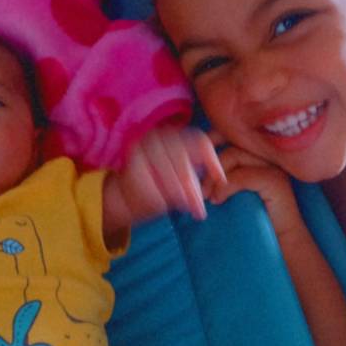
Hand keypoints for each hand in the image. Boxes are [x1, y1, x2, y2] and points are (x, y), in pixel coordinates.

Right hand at [105, 126, 225, 230]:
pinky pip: (156, 187)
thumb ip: (197, 169)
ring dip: (183, 196)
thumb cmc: (159, 181)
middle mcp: (157, 137)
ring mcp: (142, 151)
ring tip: (193, 211)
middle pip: (184, 162)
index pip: (199, 140)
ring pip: (171, 176)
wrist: (123, 195)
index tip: (221, 180)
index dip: (213, 161)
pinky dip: (166, 200)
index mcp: (172, 134)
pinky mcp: (132, 169)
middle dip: (194, 188)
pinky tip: (172, 206)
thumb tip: (222, 179)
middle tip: (201, 209)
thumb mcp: (181, 170)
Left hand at [204, 132, 302, 239]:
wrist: (281, 240)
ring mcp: (273, 165)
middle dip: (208, 159)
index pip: (233, 132)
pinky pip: (242, 175)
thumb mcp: (234, 190)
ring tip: (207, 196)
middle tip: (199, 183)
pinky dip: (225, 187)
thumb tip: (195, 165)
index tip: (191, 157)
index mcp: (259, 152)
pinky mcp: (275, 181)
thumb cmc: (255, 216)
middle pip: (231, 141)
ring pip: (234, 155)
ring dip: (214, 176)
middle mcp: (268, 153)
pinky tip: (218, 200)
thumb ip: (222, 175)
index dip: (211, 139)